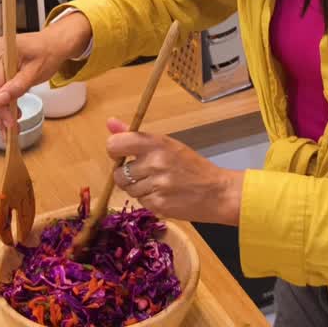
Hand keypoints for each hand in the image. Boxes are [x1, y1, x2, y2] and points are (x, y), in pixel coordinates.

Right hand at [0, 12, 91, 133]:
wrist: (54, 44)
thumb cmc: (48, 53)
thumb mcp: (36, 72)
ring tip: (11, 124)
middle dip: (2, 110)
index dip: (1, 107)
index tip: (9, 123)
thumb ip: (18, 86)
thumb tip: (0, 99)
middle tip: (9, 129)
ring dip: (2, 107)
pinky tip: (10, 111)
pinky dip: (4, 98)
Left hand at [107, 118, 243, 225]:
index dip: (115, 151)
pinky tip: (164, 195)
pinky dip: (148, 200)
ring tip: (158, 184)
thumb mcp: (167, 144)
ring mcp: (156, 185)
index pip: (115, 145)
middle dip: (128, 175)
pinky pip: (140, 202)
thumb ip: (134, 136)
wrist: (217, 192)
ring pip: (128, 190)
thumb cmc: (191, 166)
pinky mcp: (159, 205)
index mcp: (155, 143)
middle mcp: (154, 163)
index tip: (123, 154)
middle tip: (146, 173)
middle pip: (118, 173)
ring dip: (138, 189)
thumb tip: (109, 122)